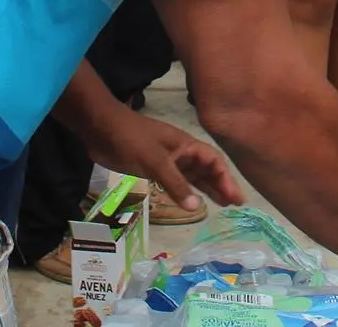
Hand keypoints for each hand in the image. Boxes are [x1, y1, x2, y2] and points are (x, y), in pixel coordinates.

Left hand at [77, 104, 244, 215]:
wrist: (101, 130)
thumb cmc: (132, 140)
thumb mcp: (156, 162)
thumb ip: (176, 184)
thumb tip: (197, 207)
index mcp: (186, 145)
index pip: (214, 161)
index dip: (226, 179)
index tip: (236, 198)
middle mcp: (181, 153)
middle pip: (207, 170)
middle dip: (221, 185)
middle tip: (236, 205)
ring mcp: (167, 161)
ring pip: (193, 177)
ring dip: (207, 189)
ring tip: (222, 205)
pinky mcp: (154, 168)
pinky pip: (176, 182)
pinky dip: (186, 191)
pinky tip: (191, 201)